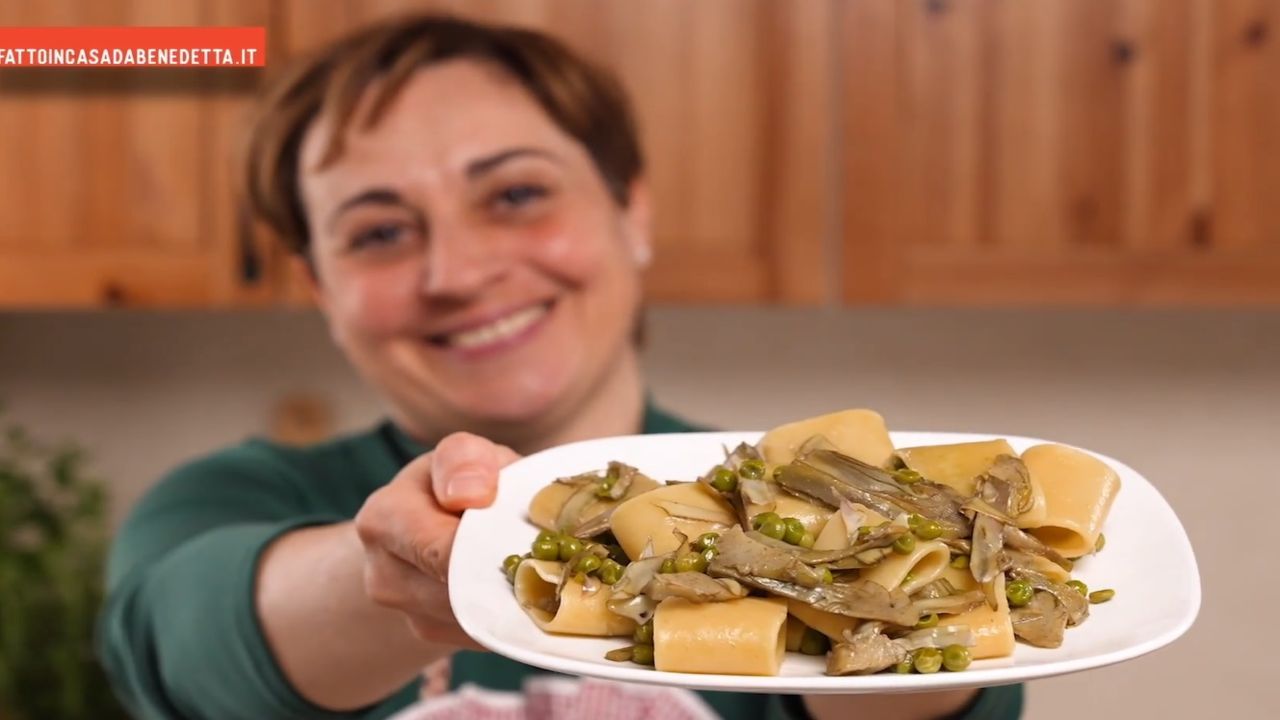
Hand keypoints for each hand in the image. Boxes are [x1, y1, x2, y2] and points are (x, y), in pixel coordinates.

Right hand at [353, 432, 519, 646]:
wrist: (442, 521)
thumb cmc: (460, 480)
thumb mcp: (464, 454)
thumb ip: (465, 459)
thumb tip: (470, 495)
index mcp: (383, 520)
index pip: (441, 549)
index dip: (489, 546)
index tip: (527, 535)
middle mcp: (384, 577)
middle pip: (460, 591)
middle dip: (507, 573)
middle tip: (547, 556)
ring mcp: (408, 614)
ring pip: (475, 618)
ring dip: (511, 595)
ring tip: (538, 565)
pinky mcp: (434, 635)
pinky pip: (481, 632)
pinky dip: (507, 612)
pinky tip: (523, 586)